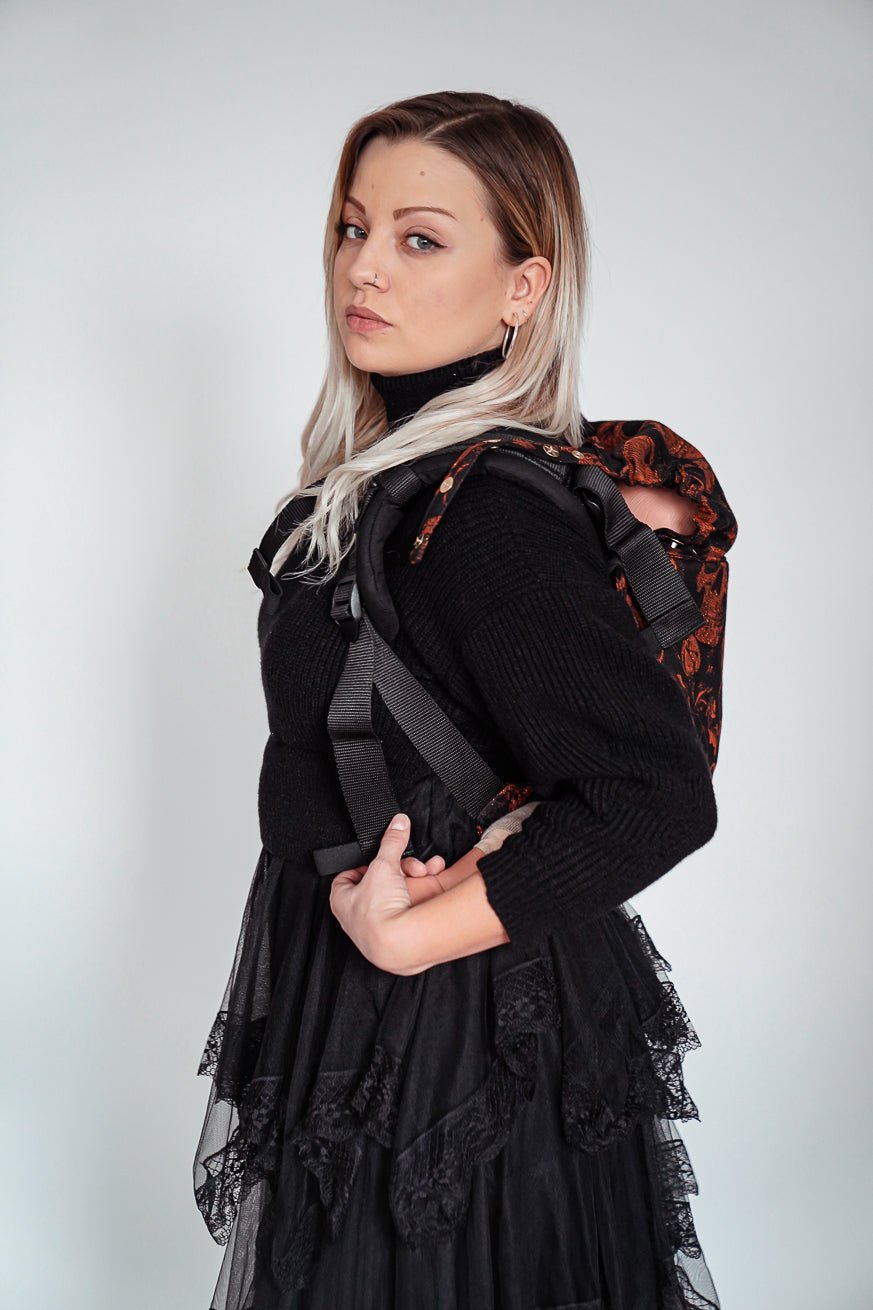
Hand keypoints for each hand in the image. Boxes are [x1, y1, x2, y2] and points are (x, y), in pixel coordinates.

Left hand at [329, 814, 443, 972]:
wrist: (400, 944)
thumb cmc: (379, 911)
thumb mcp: (385, 865)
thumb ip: (392, 841)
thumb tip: (398, 823)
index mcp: (342, 899)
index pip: (348, 875)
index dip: (364, 863)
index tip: (379, 856)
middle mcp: (357, 916)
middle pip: (378, 883)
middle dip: (399, 870)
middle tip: (410, 867)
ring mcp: (377, 927)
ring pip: (396, 894)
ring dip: (413, 881)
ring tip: (425, 874)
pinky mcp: (397, 933)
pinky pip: (408, 908)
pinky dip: (422, 895)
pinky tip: (432, 884)